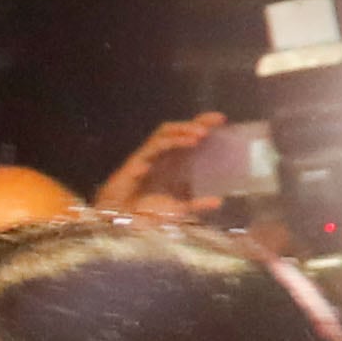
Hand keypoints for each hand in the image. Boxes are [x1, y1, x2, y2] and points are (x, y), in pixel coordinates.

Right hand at [97, 113, 227, 223]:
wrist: (119, 220)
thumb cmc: (145, 211)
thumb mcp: (178, 209)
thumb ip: (197, 204)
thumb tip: (219, 200)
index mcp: (171, 160)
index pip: (188, 134)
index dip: (203, 123)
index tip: (222, 120)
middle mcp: (160, 155)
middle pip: (177, 130)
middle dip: (194, 123)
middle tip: (212, 125)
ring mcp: (147, 157)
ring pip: (163, 134)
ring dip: (181, 132)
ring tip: (198, 136)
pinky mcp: (134, 163)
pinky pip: (149, 150)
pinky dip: (164, 147)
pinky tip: (174, 147)